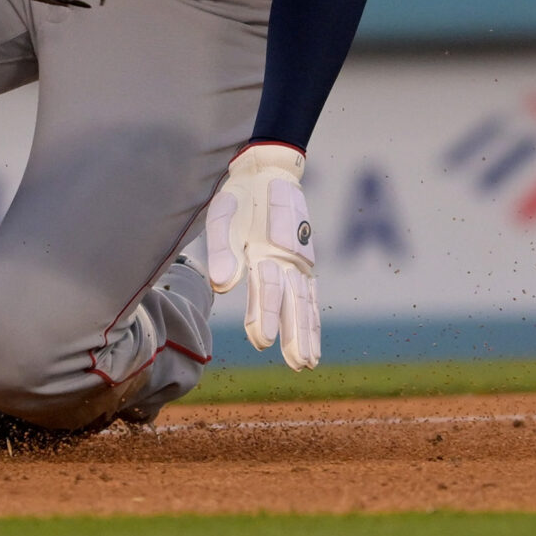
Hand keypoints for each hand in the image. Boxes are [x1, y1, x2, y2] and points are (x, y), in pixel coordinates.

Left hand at [203, 142, 318, 369]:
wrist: (268, 171)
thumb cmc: (240, 196)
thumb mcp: (222, 215)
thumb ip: (222, 250)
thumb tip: (223, 286)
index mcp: (266, 247)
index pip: (268, 287)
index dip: (265, 315)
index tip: (263, 343)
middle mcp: (289, 257)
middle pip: (295, 301)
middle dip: (295, 334)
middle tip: (297, 364)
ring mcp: (301, 260)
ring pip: (307, 301)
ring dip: (308, 332)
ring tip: (308, 363)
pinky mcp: (304, 261)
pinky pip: (311, 294)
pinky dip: (313, 317)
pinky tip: (313, 339)